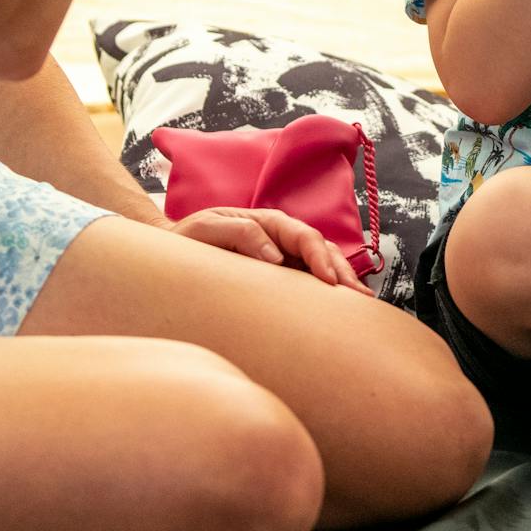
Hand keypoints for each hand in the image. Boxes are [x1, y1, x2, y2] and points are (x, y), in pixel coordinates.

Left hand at [166, 206, 374, 293]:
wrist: (170, 254)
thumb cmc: (186, 241)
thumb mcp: (206, 230)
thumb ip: (239, 233)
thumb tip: (275, 256)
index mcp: (267, 223)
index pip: (302, 235)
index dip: (318, 256)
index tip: (329, 281)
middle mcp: (281, 239)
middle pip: (320, 249)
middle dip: (342, 271)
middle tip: (358, 297)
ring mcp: (283, 258)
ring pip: (321, 264)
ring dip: (342, 281)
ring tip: (361, 303)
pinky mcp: (279, 278)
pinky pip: (308, 280)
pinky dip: (327, 290)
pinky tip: (342, 307)